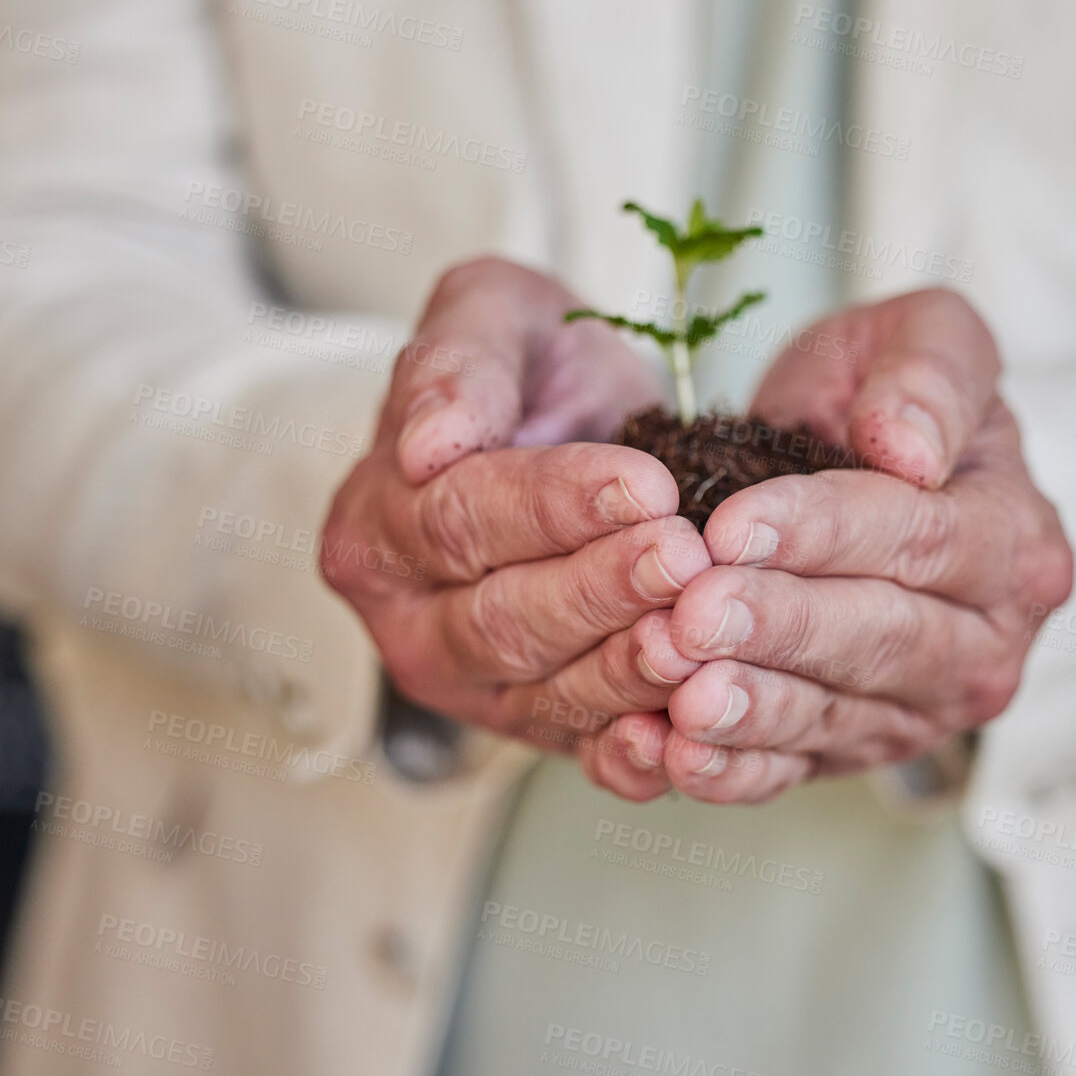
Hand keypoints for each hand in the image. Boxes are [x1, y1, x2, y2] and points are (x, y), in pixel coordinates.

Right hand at [321, 258, 711, 773]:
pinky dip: (630, 758)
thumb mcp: (490, 316)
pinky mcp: (536, 726)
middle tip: (684, 559)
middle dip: (601, 591)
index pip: (463, 516)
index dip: (555, 504)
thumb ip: (457, 361)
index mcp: (378, 522)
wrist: (572, 430)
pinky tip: (680, 743)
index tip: (643, 483)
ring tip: (697, 638)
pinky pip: (581, 751)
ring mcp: (475, 686)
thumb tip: (427, 445)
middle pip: (504, 617)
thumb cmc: (529, 370)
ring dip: (627, 672)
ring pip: (548, 691)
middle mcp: (411, 620)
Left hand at [590, 289, 1074, 803]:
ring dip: (753, 711)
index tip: (732, 526)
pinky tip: (674, 758)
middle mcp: (986, 639)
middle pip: (880, 638)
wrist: (853, 461)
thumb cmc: (883, 394)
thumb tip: (909, 445)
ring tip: (681, 699)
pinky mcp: (854, 749)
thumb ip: (934, 372)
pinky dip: (732, 772)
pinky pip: (794, 770)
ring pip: (835, 713)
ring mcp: (921, 707)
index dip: (821, 533)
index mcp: (1016, 537)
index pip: (921, 539)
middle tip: (692, 617)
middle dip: (779, 628)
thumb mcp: (925, 337)